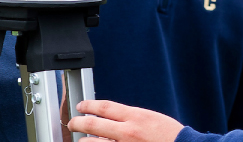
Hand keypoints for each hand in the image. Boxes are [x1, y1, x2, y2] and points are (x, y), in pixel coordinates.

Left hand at [67, 100, 183, 141]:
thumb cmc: (170, 136)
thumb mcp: (150, 119)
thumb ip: (130, 118)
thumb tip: (110, 118)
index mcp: (135, 117)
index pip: (104, 107)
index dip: (88, 105)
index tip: (81, 106)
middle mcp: (128, 132)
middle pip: (93, 124)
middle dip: (77, 122)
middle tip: (72, 123)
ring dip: (84, 141)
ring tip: (81, 140)